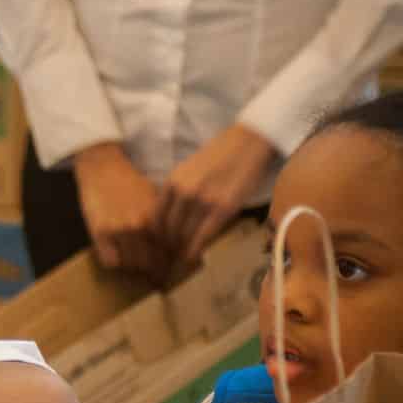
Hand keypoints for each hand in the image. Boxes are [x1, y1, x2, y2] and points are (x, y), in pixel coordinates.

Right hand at [72, 142, 168, 280]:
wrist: (102, 167)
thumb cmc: (128, 181)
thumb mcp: (153, 199)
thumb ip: (162, 222)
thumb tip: (175, 244)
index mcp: (156, 218)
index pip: (168, 251)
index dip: (170, 264)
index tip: (170, 273)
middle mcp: (140, 225)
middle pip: (151, 262)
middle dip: (154, 272)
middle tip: (156, 280)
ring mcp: (119, 230)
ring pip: (131, 264)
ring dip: (134, 270)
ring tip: (136, 271)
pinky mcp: (100, 232)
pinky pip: (110, 262)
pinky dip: (114, 264)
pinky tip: (116, 258)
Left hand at [158, 125, 275, 271]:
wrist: (247, 143)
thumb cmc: (219, 156)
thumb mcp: (188, 170)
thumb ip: (176, 191)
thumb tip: (169, 218)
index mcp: (172, 182)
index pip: (155, 217)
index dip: (154, 235)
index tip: (157, 245)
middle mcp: (184, 192)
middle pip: (167, 229)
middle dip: (166, 246)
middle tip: (167, 257)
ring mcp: (203, 201)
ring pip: (184, 235)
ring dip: (180, 250)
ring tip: (180, 259)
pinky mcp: (224, 208)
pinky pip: (204, 236)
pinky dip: (196, 249)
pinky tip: (193, 257)